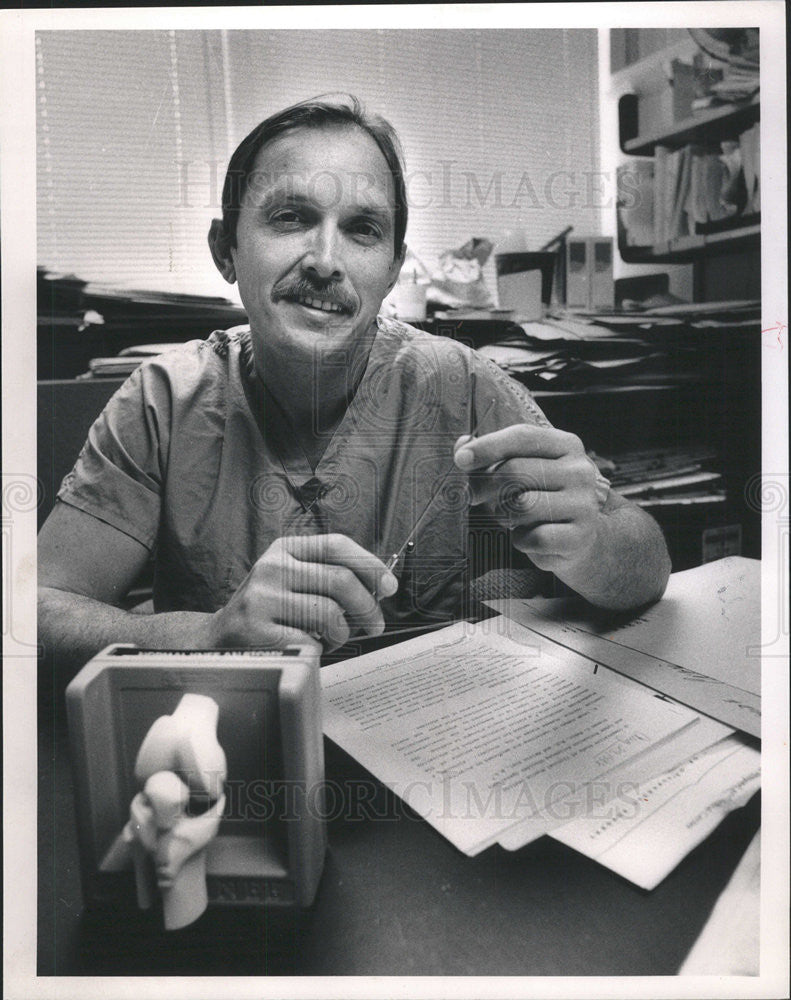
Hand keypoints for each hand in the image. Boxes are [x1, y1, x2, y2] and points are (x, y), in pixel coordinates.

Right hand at [207, 534, 398, 651]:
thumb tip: (380, 586)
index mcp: (286, 550)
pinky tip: (310, 648)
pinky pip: (310, 641)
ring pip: (329, 613)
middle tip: (374, 624)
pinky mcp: (256, 629)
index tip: (389, 586)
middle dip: (368, 606)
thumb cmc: (269, 611)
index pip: (337, 545)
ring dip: (341, 633)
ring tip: (331, 638)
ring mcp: (262, 597)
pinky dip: (320, 650)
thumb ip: (328, 576)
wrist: (219, 639)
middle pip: (340, 580)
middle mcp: (272, 567)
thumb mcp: (292, 580)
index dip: (370, 565)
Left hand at [454, 425, 607, 572]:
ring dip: (504, 514)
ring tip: (512, 517)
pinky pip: (534, 537)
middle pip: (515, 471)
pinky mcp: (580, 536)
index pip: (523, 437)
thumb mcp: (518, 470)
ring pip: (522, 505)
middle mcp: (580, 470)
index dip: (488, 447)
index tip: (460, 460)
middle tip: (475, 497)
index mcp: (566, 445)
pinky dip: (521, 540)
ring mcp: (584, 504)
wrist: (576, 539)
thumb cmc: (539, 498)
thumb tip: (461, 447)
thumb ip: (489, 457)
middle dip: (485, 486)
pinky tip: (528, 536)